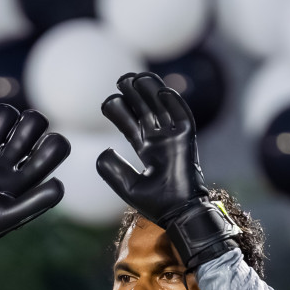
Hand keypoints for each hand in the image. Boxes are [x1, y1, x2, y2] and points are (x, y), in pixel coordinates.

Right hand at [0, 104, 69, 289]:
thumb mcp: (14, 216)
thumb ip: (37, 201)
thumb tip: (59, 183)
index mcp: (27, 175)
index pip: (54, 146)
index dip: (54, 143)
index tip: (41, 152)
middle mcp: (10, 161)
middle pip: (31, 121)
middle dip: (28, 122)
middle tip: (14, 141)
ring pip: (2, 115)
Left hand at [96, 72, 239, 269]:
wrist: (178, 213)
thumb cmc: (157, 204)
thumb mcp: (128, 187)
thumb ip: (113, 171)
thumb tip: (103, 150)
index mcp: (148, 151)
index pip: (132, 125)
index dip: (121, 112)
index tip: (108, 101)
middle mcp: (161, 142)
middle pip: (146, 112)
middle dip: (135, 95)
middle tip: (122, 79)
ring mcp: (174, 140)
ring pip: (162, 108)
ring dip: (151, 91)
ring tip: (137, 76)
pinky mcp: (187, 141)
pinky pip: (182, 117)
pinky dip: (173, 103)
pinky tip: (160, 91)